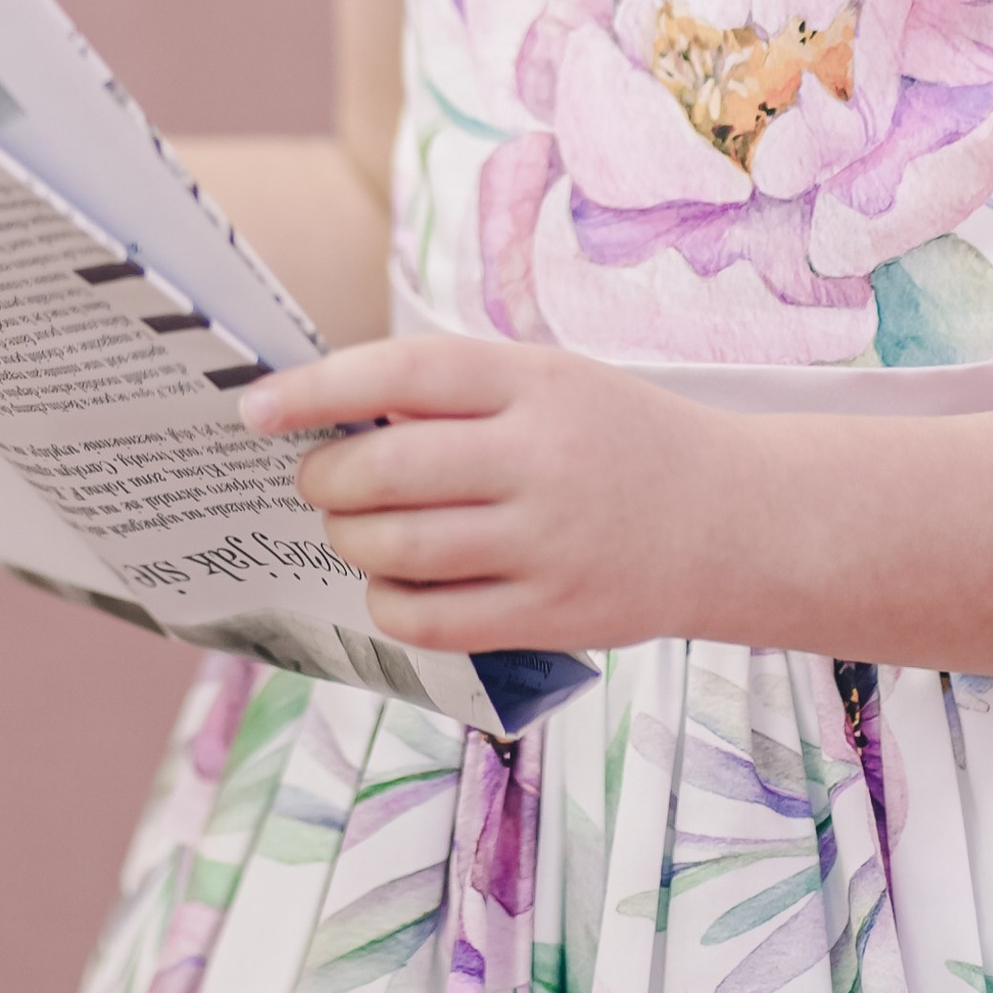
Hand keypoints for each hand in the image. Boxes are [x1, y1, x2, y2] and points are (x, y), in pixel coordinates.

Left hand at [241, 334, 752, 655]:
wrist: (735, 522)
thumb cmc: (619, 441)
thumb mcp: (553, 382)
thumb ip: (458, 394)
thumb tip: (333, 416)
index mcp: (537, 384)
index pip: (402, 373)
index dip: (317, 389)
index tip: (257, 409)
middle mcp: (541, 460)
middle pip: (385, 472)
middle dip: (324, 479)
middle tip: (317, 479)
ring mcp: (548, 544)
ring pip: (397, 550)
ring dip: (351, 540)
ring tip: (354, 528)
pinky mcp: (551, 616)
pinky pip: (431, 620)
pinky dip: (389, 602)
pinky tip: (394, 583)